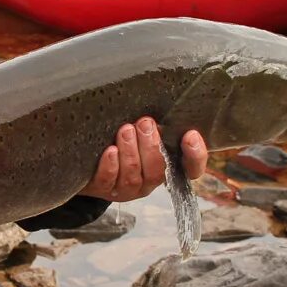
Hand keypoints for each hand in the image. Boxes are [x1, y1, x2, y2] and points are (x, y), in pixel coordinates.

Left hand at [78, 118, 208, 202]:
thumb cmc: (124, 135)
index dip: (196, 156)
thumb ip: (157, 122)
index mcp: (167, 166)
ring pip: (133, 176)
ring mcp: (127, 188)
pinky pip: (109, 181)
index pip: (192, 169)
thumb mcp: (144, 128)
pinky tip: (110, 150)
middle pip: (158, 171)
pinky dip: (110, 166)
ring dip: (130, 152)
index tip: (191, 135)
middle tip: (145, 123)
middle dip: (151, 146)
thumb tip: (164, 97)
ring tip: (125, 130)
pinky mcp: (104, 189)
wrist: (90, 156)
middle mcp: (149, 180)